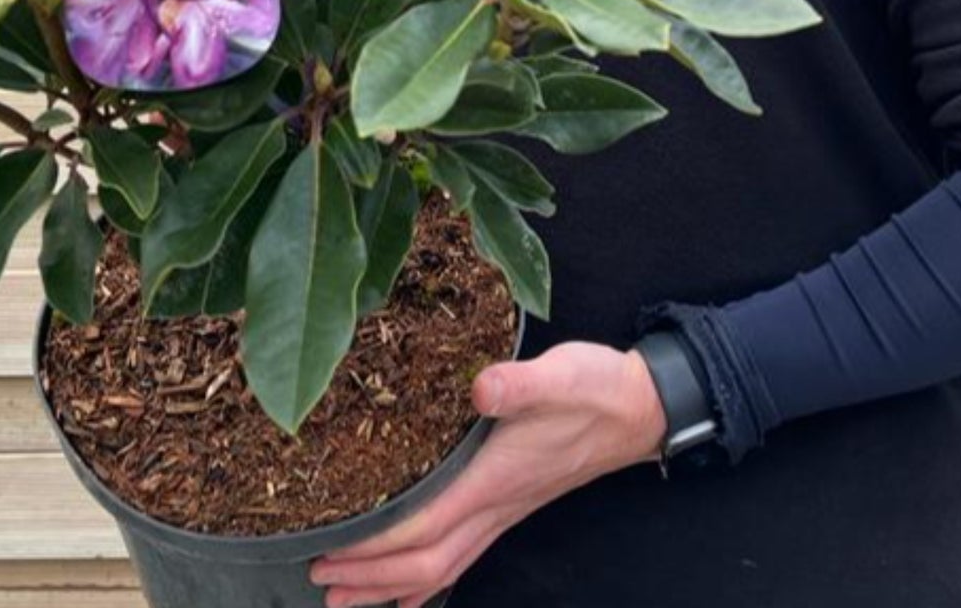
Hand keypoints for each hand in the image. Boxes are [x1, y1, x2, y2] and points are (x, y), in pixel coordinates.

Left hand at [309, 341, 665, 607]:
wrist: (639, 407)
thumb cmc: (595, 388)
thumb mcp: (558, 375)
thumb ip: (518, 384)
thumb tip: (479, 388)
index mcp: (495, 479)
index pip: (425, 528)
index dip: (375, 547)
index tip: (329, 551)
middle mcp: (497, 505)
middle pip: (426, 563)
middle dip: (371, 578)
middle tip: (321, 582)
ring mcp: (506, 509)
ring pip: (444, 566)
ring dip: (392, 585)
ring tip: (347, 594)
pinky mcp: (512, 501)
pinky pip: (464, 552)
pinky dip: (431, 576)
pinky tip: (413, 585)